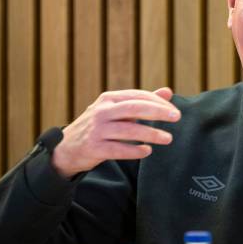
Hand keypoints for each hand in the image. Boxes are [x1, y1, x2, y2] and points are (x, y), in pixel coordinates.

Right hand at [51, 87, 179, 177]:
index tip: (174, 111)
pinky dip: (134, 150)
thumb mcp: (116, 110)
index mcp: (108, 99)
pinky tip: (147, 151)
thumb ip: (142, 102)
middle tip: (176, 117)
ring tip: (168, 138)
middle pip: (134, 108)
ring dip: (151, 134)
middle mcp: (102, 111)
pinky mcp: (94, 148)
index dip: (158, 102)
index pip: (137, 96)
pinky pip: (118, 149)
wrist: (66, 148)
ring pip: (128, 130)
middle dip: (157, 111)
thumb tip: (168, 92)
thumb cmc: (98, 127)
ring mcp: (97, 130)